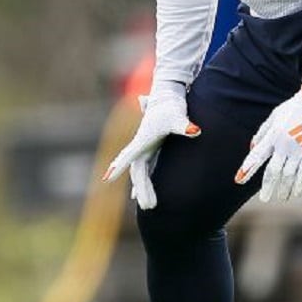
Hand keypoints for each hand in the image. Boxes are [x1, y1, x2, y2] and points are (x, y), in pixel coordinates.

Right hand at [103, 80, 199, 209]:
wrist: (168, 94)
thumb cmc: (171, 105)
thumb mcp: (178, 116)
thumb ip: (184, 124)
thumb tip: (195, 130)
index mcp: (143, 139)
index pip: (129, 156)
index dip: (119, 167)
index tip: (106, 179)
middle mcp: (141, 145)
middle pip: (137, 170)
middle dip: (141, 188)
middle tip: (149, 206)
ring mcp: (145, 148)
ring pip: (140, 172)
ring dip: (142, 188)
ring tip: (150, 207)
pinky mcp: (152, 149)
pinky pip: (144, 171)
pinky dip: (142, 183)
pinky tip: (139, 196)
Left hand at [235, 85, 301, 202]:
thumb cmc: (295, 107)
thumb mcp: (275, 115)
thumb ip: (262, 132)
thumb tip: (251, 146)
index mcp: (272, 135)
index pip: (256, 155)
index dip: (247, 169)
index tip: (238, 180)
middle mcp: (283, 144)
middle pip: (273, 171)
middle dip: (268, 187)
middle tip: (266, 199)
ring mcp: (298, 149)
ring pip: (288, 176)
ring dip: (284, 189)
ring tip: (281, 197)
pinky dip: (300, 186)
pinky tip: (297, 194)